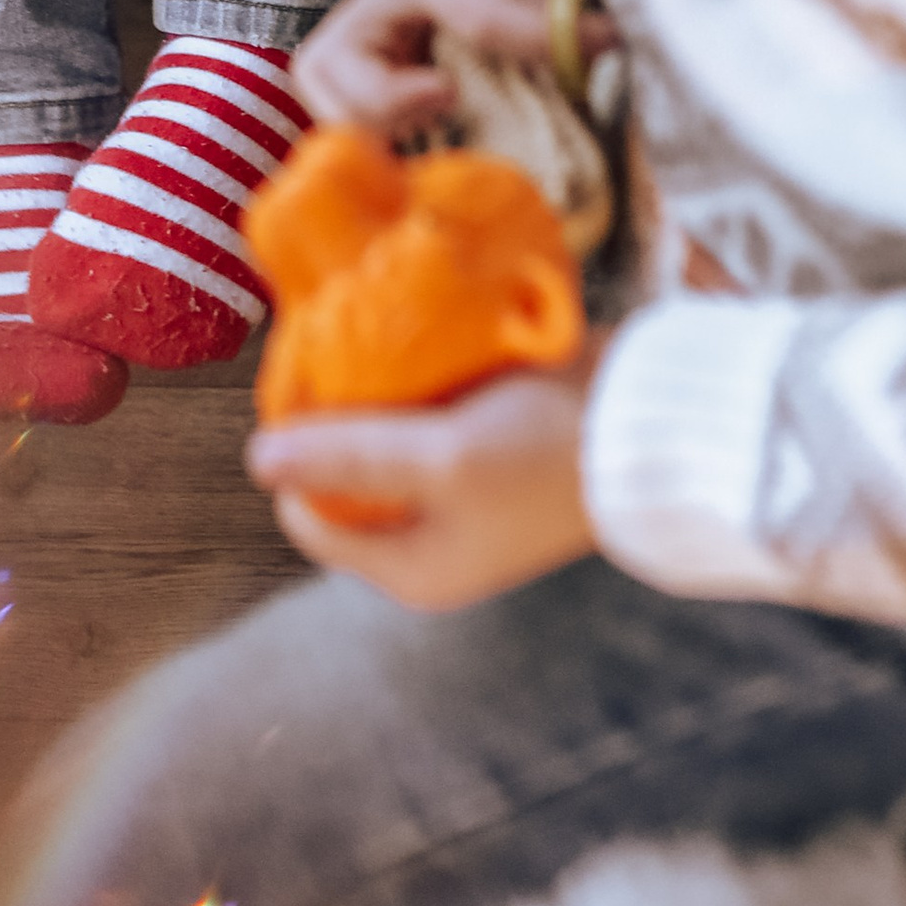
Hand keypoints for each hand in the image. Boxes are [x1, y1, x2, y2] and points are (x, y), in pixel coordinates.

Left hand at [247, 360, 599, 607]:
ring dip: (370, 395)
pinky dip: (411, 385)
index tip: (300, 385)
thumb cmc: (545, 453)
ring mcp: (462, 496)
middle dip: (332, 421)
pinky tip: (409, 340)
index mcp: (414, 569)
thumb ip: (348, 457)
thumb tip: (255, 460)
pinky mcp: (487, 450)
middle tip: (331, 352)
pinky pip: (423, 420)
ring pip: (381, 442)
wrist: (650, 423)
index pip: (310, 518)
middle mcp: (433, 541)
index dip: (295, 455)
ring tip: (364, 337)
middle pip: (343, 479)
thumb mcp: (439, 458)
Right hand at [293, 0, 591, 138]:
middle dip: (382, 109)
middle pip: (333, 67)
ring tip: (445, 123)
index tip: (606, 39)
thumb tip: (569, 57)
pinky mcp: (402, 28)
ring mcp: (388, 11)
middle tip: (452, 103)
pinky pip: (366, 84)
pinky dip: (388, 118)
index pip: (475, 20)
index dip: (547, 44)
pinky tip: (453, 121)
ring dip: (373, 121)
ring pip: (331, 83)